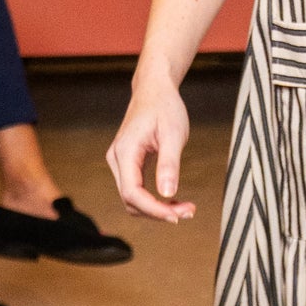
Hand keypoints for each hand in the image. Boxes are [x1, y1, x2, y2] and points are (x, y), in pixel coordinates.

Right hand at [109, 79, 193, 221]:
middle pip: (131, 200)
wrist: (154, 89)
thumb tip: (167, 194)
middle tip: (189, 211)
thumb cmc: (165, 107)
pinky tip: (174, 201)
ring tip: (185, 208)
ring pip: (133, 199)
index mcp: (125, 152)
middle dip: (159, 212)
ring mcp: (120, 162)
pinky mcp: (128, 164)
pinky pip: (137, 190)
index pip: (133, 193)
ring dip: (157, 209)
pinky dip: (154, 200)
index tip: (178, 215)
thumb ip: (169, 164)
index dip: (154, 210)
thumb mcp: (173, 134)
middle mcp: (117, 159)